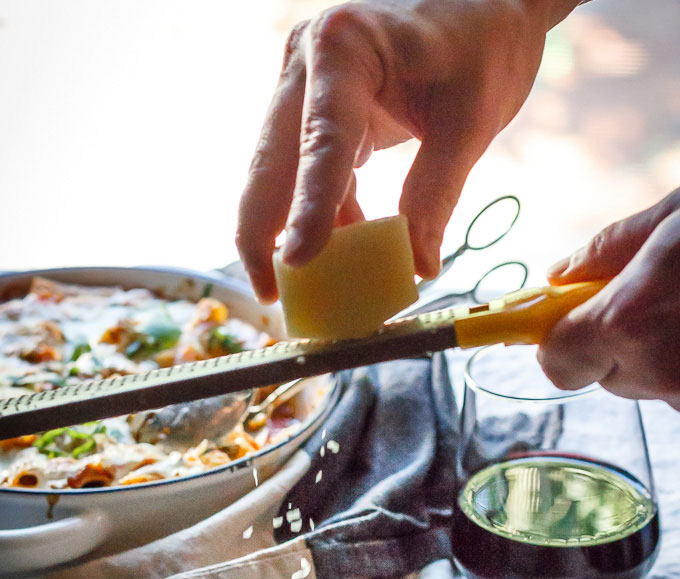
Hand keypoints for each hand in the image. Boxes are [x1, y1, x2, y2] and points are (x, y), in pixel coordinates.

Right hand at [236, 0, 577, 301]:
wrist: (487, 0)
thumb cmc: (483, 43)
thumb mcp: (469, 122)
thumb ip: (435, 195)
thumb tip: (416, 268)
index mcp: (344, 48)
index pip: (321, 143)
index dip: (307, 210)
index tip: (295, 263)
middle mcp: (307, 62)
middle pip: (270, 162)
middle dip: (265, 234)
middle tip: (270, 296)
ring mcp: (304, 85)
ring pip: (280, 174)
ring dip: (294, 231)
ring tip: (312, 289)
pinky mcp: (317, 110)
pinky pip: (309, 173)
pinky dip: (324, 216)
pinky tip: (344, 254)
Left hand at [539, 189, 679, 410]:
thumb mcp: (676, 216)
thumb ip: (607, 251)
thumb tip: (556, 276)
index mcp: (629, 322)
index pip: (556, 361)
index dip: (559, 339)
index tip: (568, 321)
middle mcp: (659, 372)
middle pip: (606, 374)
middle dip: (619, 339)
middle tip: (662, 293)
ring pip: (652, 382)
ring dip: (664, 350)